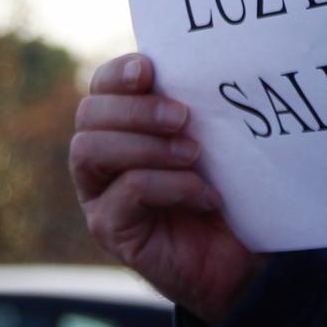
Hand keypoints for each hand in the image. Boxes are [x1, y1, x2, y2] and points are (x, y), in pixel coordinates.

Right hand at [71, 53, 261, 323]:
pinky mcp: (111, 229)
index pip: (101, 88)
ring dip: (146, 145)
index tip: (149, 68)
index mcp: (119, 126)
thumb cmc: (224, 190)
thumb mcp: (210, 141)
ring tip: (194, 153)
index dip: (117, 74)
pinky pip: (126, 192)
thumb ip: (192, 108)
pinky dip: (170, 185)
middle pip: (88, 115)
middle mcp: (99, 159)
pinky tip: (205, 195)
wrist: (238, 260)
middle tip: (183, 117)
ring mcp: (99, 195)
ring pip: (90, 150)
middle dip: (135, 110)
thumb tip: (200, 66)